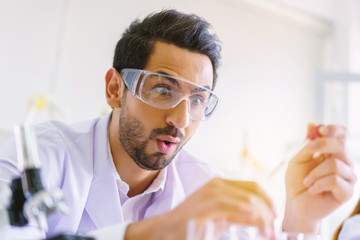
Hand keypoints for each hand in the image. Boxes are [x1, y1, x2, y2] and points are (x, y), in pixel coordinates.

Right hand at [125, 178, 276, 239]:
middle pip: (254, 193)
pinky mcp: (207, 206)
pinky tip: (257, 226)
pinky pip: (236, 209)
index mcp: (220, 183)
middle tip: (274, 230)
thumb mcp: (219, 214)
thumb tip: (260, 216)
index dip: (269, 200)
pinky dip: (250, 217)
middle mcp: (217, 184)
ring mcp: (212, 193)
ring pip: (248, 201)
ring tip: (268, 233)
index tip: (276, 216)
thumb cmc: (193, 223)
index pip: (253, 186)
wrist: (166, 229)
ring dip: (263, 218)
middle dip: (269, 211)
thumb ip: (237, 211)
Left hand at [283, 123, 355, 231]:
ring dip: (315, 172)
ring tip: (306, 181)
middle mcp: (344, 163)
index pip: (342, 135)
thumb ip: (307, 145)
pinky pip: (335, 180)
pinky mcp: (347, 192)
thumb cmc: (297, 181)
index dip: (334, 130)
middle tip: (308, 150)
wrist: (296, 204)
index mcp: (333, 152)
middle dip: (322, 145)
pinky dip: (319, 184)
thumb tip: (312, 124)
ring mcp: (348, 177)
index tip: (321, 130)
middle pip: (341, 146)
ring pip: (335, 164)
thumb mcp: (299, 159)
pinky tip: (312, 189)